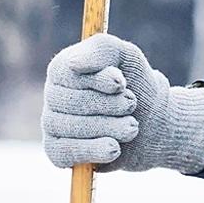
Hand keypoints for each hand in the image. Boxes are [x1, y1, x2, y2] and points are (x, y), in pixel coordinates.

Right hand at [40, 33, 203, 173]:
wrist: (151, 123)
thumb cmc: (135, 85)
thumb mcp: (126, 57)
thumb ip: (102, 50)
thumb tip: (73, 64)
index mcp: (62, 68)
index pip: (70, 74)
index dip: (99, 81)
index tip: (122, 84)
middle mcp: (52, 95)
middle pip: (74, 103)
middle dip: (111, 106)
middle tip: (132, 105)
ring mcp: (52, 125)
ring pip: (76, 129)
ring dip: (112, 128)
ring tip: (132, 127)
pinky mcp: (57, 152)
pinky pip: (68, 152)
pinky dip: (95, 150)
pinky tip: (114, 148)